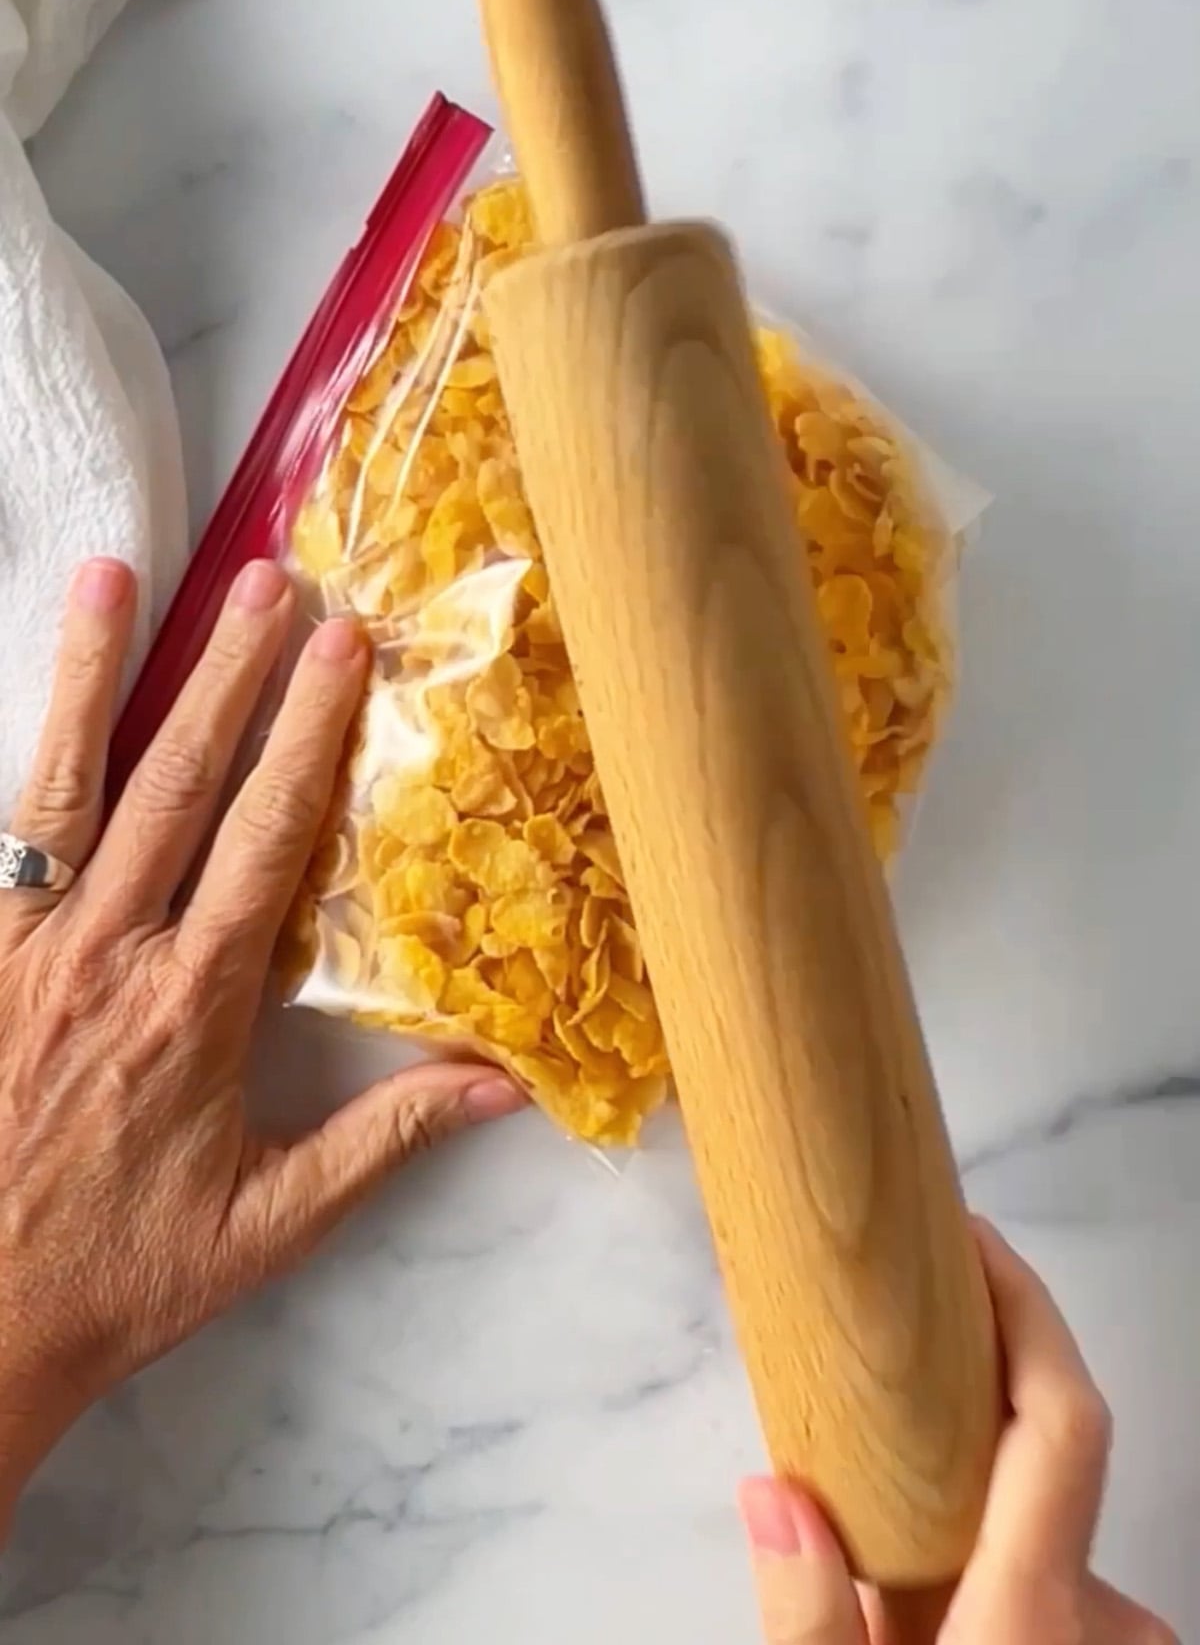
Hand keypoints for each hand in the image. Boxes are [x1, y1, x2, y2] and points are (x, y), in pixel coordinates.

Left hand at [0, 558, 521, 1527]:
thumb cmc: (125, 1271)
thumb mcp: (271, 1223)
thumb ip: (385, 1141)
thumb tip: (504, 1085)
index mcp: (192, 1007)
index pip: (265, 841)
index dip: (308, 736)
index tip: (340, 649)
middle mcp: (106, 954)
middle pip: (176, 786)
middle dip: (227, 675)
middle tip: (267, 578)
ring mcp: (23, 947)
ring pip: (67, 787)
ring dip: (99, 676)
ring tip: (118, 576)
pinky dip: (22, 756)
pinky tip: (37, 695)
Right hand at [738, 1223, 1176, 1643]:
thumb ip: (808, 1616)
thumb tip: (769, 1493)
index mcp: (1035, 1615)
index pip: (1062, 1415)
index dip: (1025, 1307)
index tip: (968, 1236)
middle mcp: (1103, 1615)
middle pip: (1037, 1459)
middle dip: (959, 1417)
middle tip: (863, 1413)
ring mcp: (1121, 1636)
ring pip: (1040, 1520)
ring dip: (970, 1503)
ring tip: (880, 1555)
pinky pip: (1056, 1570)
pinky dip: (992, 1556)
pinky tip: (932, 1606)